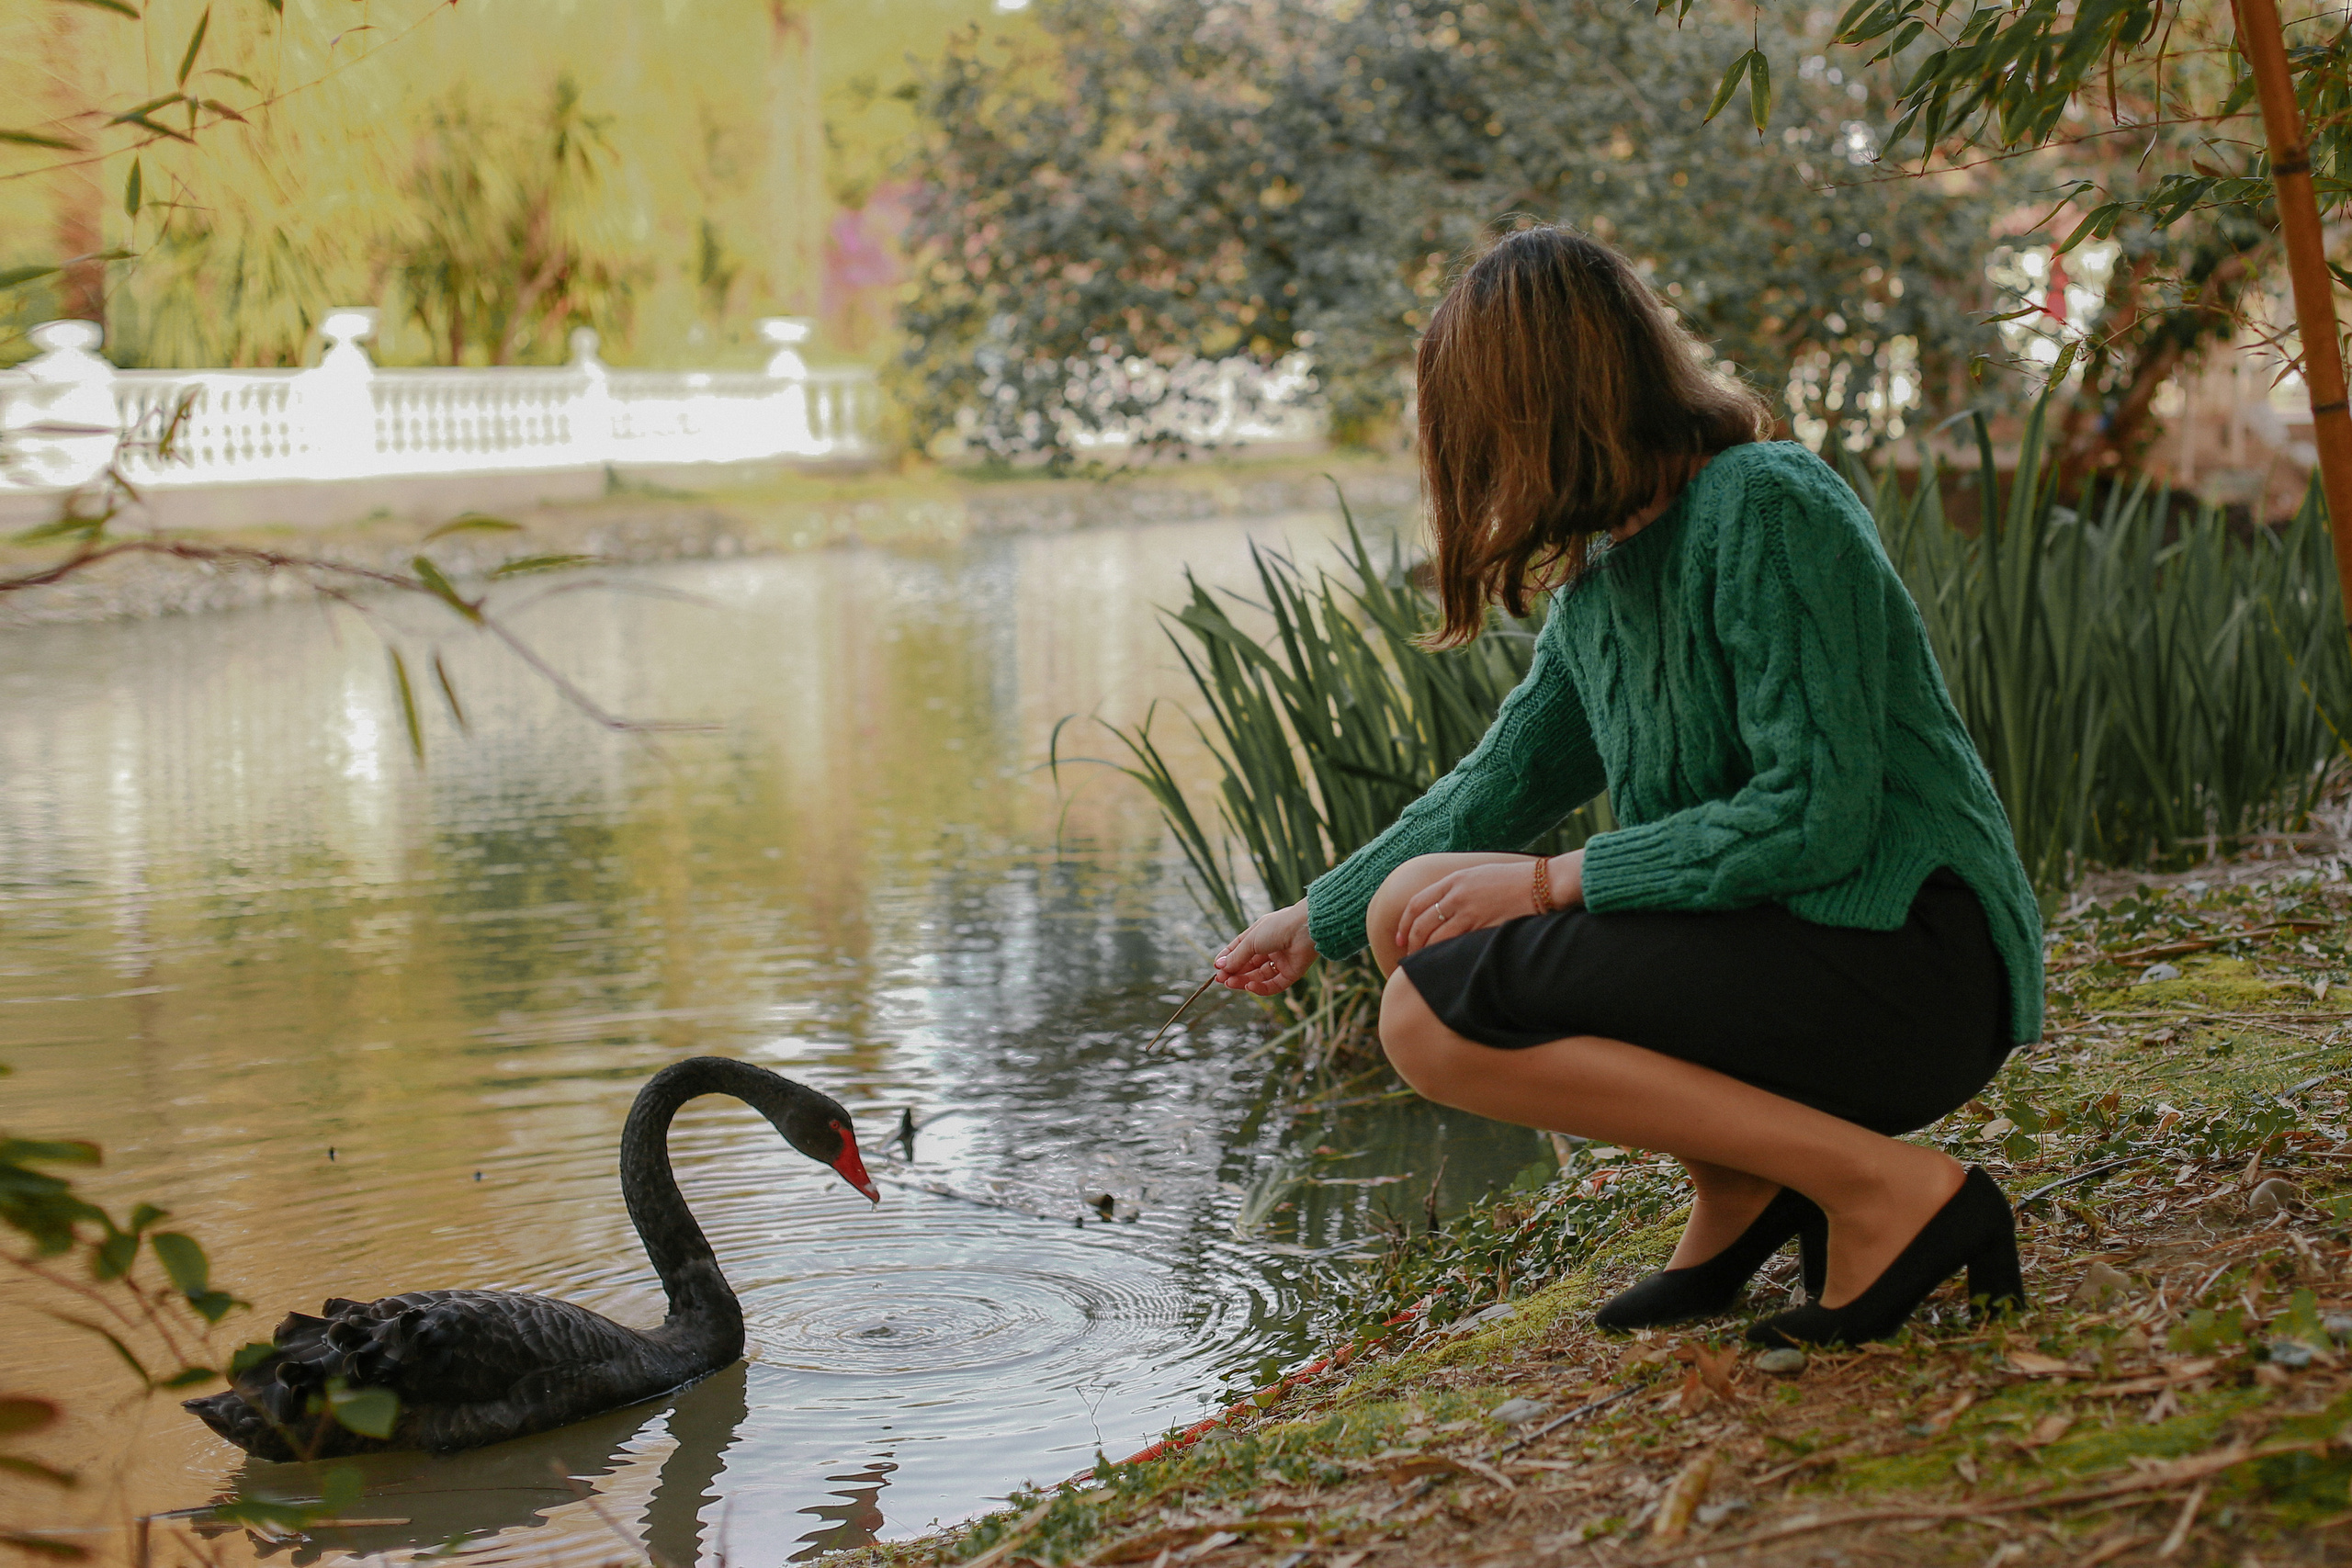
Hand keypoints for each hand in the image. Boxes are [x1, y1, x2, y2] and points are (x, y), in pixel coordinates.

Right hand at [1213, 899, 1317, 994]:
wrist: (1305, 929)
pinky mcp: (1291, 973)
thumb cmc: (1278, 927)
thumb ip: (1237, 956)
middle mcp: (1271, 948)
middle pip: (1249, 965)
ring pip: (1259, 976)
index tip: (1217, 967)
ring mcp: (1281, 961)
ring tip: (1230, 983)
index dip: (1228, 958)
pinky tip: (1249, 986)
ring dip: (1244, 981)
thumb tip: (1220, 966)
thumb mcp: (1251, 941)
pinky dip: (1261, 988)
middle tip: (1221, 979)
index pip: (1240, 949)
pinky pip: (1274, 985)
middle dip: (1234, 972)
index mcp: (1261, 934)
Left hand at [1395, 851, 1582, 959]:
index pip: (1417, 903)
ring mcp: (1470, 911)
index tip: (1400, 938)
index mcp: (1454, 880)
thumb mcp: (1480, 877)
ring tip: (1424, 966)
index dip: (1404, 924)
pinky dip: (1446, 956)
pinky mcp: (1484, 926)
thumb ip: (1460, 890)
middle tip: (1408, 957)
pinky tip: (1444, 965)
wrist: (1544, 883)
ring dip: (1426, 953)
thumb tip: (1444, 911)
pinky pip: (1457, 944)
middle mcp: (1457, 894)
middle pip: (1421, 923)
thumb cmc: (1515, 882)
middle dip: (1410, 943)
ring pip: (1435, 937)